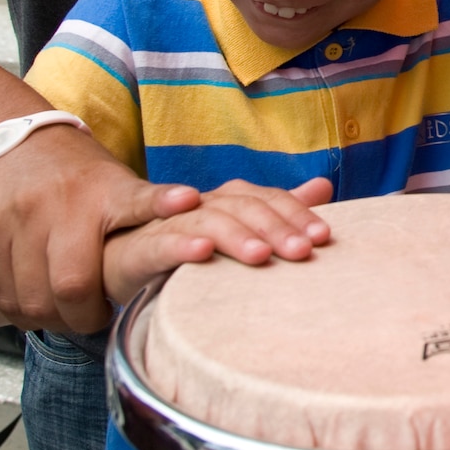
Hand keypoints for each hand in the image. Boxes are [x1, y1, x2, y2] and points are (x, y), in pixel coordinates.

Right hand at [0, 124, 199, 333]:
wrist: (17, 144)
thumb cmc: (83, 177)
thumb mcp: (122, 186)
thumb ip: (152, 215)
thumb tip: (207, 244)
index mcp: (106, 191)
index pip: (139, 204)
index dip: (166, 213)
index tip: (202, 242)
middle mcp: (59, 204)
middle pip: (72, 284)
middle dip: (87, 314)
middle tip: (99, 317)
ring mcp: (18, 219)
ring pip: (33, 299)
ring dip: (54, 319)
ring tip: (70, 316)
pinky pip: (3, 295)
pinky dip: (24, 312)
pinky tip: (41, 308)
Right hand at [102, 177, 333, 303]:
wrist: (125, 262)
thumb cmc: (191, 246)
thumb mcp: (239, 229)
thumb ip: (278, 210)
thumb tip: (324, 186)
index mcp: (229, 199)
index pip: (268, 199)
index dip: (297, 214)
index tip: (324, 237)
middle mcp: (204, 204)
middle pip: (243, 208)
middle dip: (276, 228)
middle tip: (303, 251)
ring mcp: (173, 224)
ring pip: (208, 222)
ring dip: (236, 236)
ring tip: (261, 256)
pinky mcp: (143, 249)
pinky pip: (163, 244)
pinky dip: (182, 245)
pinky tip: (202, 252)